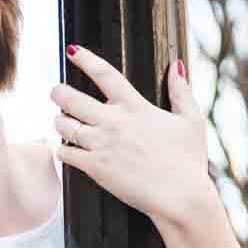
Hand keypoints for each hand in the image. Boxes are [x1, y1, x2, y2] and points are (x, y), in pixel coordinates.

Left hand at [52, 46, 215, 227]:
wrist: (181, 197)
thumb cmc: (189, 161)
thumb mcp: (192, 121)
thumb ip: (181, 92)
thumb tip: (177, 65)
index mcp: (135, 107)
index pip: (104, 74)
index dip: (85, 59)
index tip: (72, 51)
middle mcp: (114, 122)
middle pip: (71, 99)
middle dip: (58, 93)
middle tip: (56, 92)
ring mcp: (102, 145)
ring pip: (63, 126)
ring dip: (59, 122)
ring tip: (61, 122)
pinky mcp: (95, 168)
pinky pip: (64, 153)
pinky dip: (61, 150)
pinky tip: (64, 149)